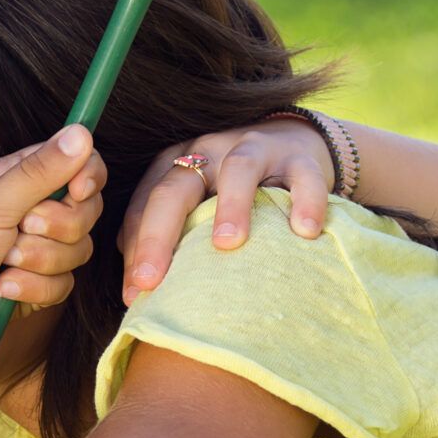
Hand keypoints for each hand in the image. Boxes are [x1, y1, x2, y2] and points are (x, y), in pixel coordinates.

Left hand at [0, 125, 105, 368]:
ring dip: (40, 259)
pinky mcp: (33, 286)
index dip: (85, 177)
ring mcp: (31, 250)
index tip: (78, 190)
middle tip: (23, 228)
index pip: (73, 166)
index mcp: (11, 178)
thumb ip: (41, 171)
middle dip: (58, 225)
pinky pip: (62, 285)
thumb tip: (82, 132)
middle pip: (83, 211)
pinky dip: (33, 288)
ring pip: (76, 251)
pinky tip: (1, 290)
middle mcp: (25, 210)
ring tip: (3, 263)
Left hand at [119, 120, 333, 304]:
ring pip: (238, 170)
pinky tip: (304, 232)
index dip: (135, 248)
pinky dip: (305, 201)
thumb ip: (169, 232)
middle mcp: (208, 151)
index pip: (146, 204)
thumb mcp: (199, 201)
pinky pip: (304, 177)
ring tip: (227, 244)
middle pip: (175, 189)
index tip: (133, 294)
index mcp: (176, 164)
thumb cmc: (236, 188)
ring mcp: (255, 149)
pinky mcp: (300, 156)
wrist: (297, 143)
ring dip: (231, 206)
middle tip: (151, 280)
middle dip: (158, 236)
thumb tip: (131, 281)